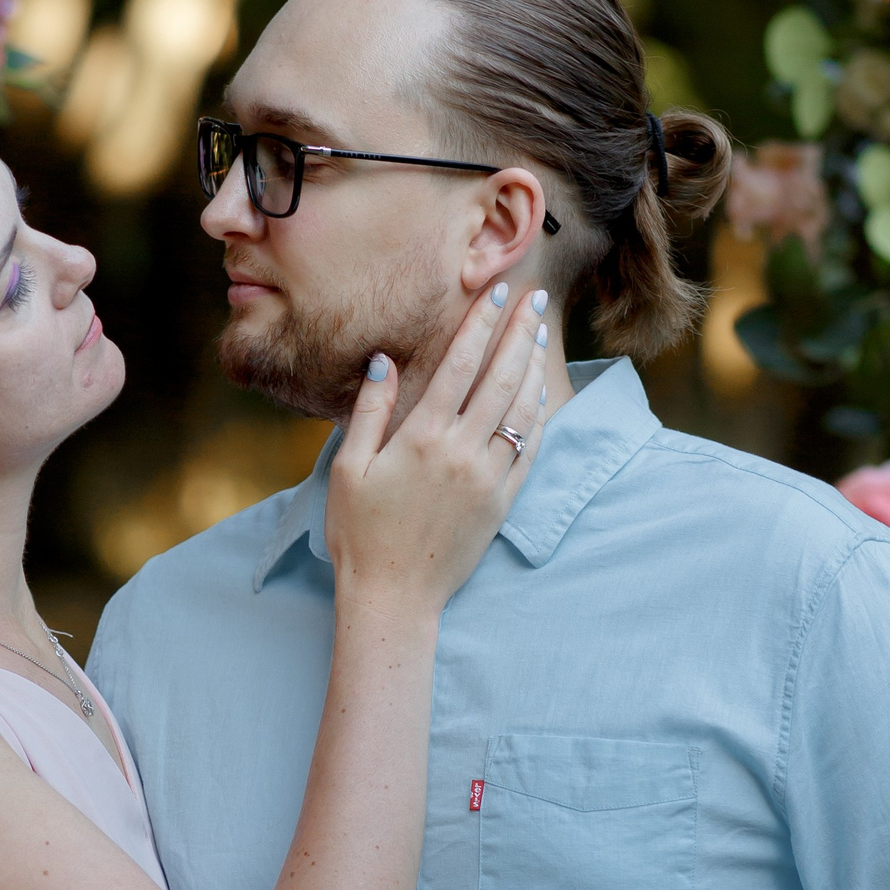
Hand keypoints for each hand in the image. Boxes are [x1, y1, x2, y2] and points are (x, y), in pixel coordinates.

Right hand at [324, 284, 548, 610]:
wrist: (393, 596)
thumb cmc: (359, 533)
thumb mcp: (349, 469)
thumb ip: (369, 411)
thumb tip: (384, 361)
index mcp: (422, 438)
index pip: (460, 365)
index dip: (480, 323)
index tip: (495, 292)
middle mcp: (462, 453)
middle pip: (501, 378)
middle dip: (520, 331)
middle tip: (535, 297)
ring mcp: (488, 479)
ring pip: (522, 411)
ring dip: (534, 367)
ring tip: (541, 334)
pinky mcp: (502, 504)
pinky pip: (530, 451)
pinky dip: (540, 417)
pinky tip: (541, 394)